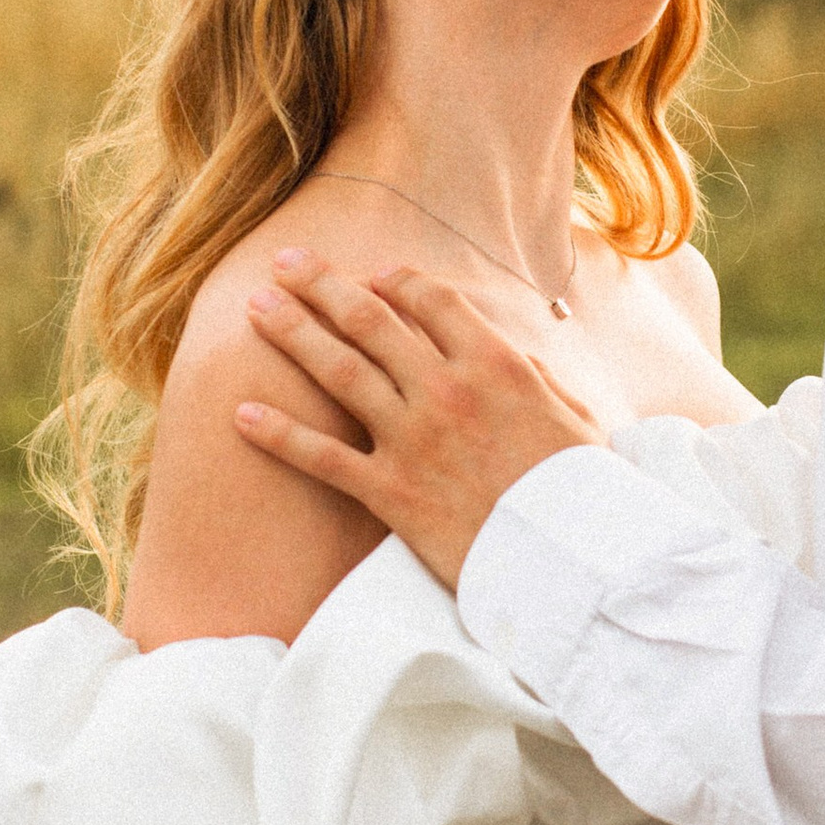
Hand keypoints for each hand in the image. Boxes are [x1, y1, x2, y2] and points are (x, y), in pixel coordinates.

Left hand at [234, 251, 606, 589]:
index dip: (396, 280)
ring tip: (256, 307)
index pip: (432, 300)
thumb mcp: (577, 417)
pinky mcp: (392, 493)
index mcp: (497, 364)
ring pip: (339, 371)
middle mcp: (447, 390)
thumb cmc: (583, 491)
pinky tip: (241, 415)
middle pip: (371, 321)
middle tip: (286, 261)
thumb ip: (534, 377)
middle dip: (323, 286)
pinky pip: (323, 458)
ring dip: (293, 333)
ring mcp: (414, 440)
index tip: (371, 274)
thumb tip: (507, 353)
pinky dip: (280, 434)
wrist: (573, 563)